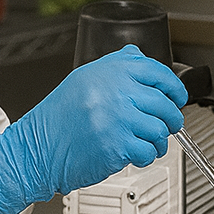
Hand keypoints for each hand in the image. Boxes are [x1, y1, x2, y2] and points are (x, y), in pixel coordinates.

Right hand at [0, 45, 187, 213]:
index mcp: (109, 72)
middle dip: (172, 116)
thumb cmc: (57, 119)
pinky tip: (139, 155)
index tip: (178, 95)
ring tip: (151, 143)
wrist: (36, 150)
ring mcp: (117, 118)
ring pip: (159, 128)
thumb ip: (115, 66)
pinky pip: (148, 150)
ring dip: (160, 140)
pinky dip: (148, 156)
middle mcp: (115, 91)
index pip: (156, 71)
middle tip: (170, 123)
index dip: (173, 85)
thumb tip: (139, 57)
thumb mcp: (83, 79)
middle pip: (163, 101)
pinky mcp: (117, 145)